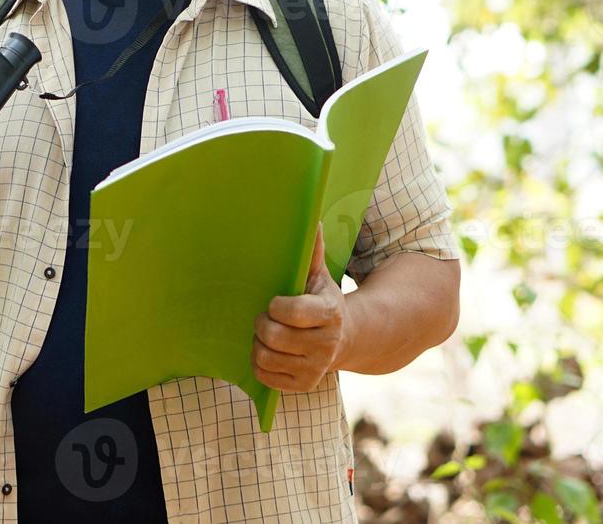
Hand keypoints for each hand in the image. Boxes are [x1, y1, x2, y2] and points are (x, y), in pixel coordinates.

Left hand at [251, 223, 352, 392]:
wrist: (344, 338)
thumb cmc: (320, 299)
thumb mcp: (318, 275)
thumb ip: (312, 250)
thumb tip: (311, 216)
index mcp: (329, 313)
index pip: (293, 312)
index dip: (276, 306)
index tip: (274, 302)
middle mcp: (326, 344)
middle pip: (273, 337)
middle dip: (262, 324)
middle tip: (265, 318)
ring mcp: (315, 368)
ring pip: (265, 358)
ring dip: (258, 345)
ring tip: (267, 335)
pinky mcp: (303, 385)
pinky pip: (265, 377)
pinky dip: (260, 364)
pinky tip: (270, 352)